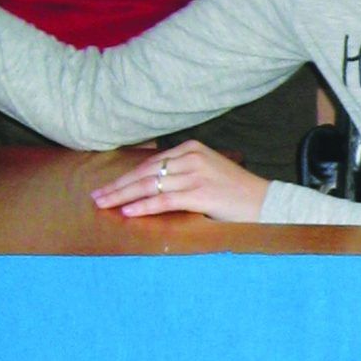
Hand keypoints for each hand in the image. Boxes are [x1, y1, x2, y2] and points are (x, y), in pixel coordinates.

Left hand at [91, 139, 267, 222]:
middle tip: (96, 197)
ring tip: (104, 205)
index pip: (150, 163)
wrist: (264, 202)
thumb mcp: (207, 173)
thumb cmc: (235, 192)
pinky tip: (127, 211)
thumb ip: (182, 173)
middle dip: (118, 186)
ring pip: (150, 185)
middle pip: (145, 172)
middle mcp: (191, 157)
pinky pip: (164, 200)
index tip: (107, 187)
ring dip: (123, 196)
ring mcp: (195, 174)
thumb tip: (150, 186)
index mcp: (191, 149)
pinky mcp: (200, 193)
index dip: (126, 177)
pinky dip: (144, 206)